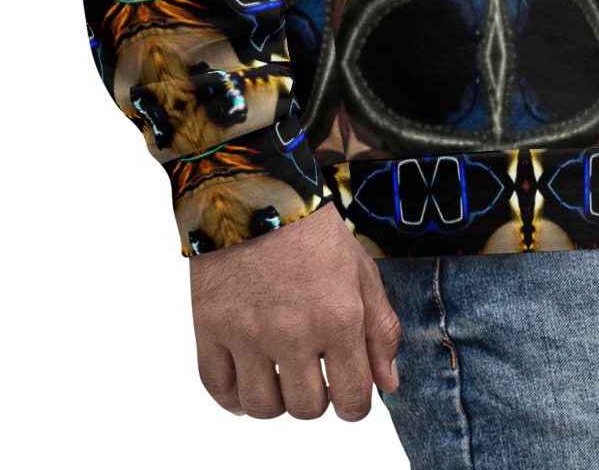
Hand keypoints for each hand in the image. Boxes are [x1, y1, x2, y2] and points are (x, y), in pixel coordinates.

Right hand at [189, 200, 402, 419]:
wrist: (255, 190)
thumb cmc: (312, 230)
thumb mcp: (361, 270)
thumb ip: (380, 329)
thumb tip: (387, 384)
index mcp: (338, 317)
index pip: (353, 400)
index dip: (355, 404)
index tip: (348, 391)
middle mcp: (293, 332)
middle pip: (307, 409)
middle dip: (317, 399)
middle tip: (313, 371)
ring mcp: (247, 334)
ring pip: (263, 408)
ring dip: (276, 399)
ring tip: (280, 371)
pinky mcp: (210, 329)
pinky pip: (220, 390)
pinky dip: (234, 395)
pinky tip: (247, 376)